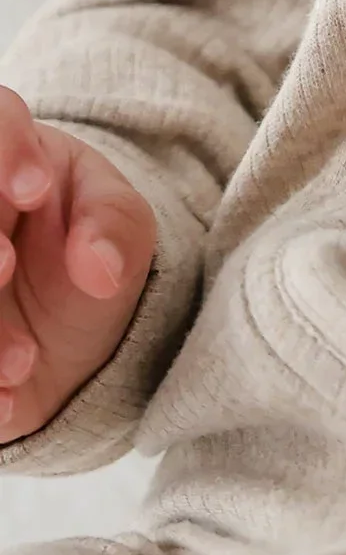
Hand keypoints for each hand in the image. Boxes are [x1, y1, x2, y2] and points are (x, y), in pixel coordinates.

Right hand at [0, 84, 157, 443]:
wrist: (78, 317)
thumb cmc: (96, 245)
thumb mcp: (123, 228)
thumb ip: (114, 229)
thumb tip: (98, 267)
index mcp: (8, 153)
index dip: (4, 150)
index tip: (35, 191)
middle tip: (4, 271)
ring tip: (21, 365)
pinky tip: (4, 404)